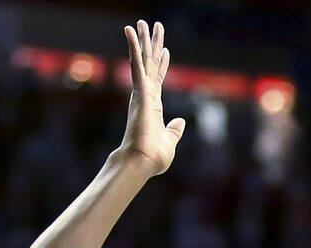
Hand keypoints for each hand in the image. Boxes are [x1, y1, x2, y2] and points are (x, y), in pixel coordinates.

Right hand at [120, 20, 184, 175]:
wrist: (142, 161)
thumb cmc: (153, 157)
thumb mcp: (170, 142)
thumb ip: (174, 131)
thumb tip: (180, 123)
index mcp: (154, 106)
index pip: (159, 80)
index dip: (162, 64)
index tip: (165, 50)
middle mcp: (146, 96)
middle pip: (150, 64)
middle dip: (152, 44)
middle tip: (153, 25)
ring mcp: (141, 92)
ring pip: (142, 60)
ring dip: (141, 40)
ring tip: (140, 22)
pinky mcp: (139, 91)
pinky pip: (136, 64)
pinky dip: (134, 47)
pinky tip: (130, 31)